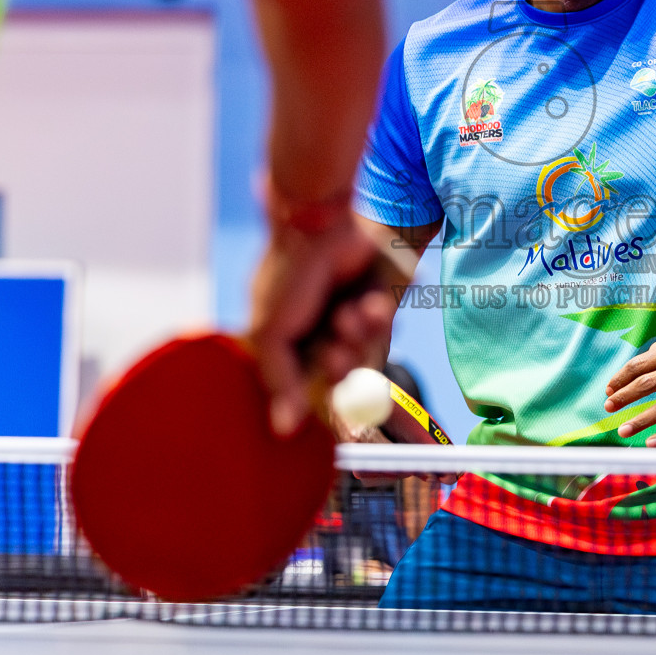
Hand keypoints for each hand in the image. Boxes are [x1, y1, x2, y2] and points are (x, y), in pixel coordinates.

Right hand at [245, 205, 396, 436]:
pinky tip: (369, 302)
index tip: (335, 412)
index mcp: (290, 337)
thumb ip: (280, 381)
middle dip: (344, 364)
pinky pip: (383, 325)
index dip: (324, 391)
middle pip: (342, 369)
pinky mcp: (378, 296)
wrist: (320, 224)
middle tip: (341, 357)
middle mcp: (321, 327)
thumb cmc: (289, 276)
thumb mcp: (272, 332)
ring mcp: (349, 312)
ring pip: (364, 349)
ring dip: (359, 338)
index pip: (310, 380)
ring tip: (349, 315)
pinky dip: (377, 319)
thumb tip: (283, 430)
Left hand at [603, 331, 655, 446]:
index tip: (608, 390)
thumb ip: (654, 356)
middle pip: (649, 384)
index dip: (621, 378)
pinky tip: (651, 443)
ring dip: (642, 420)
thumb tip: (630, 379)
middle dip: (625, 397)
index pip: (641, 364)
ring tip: (623, 430)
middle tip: (608, 408)